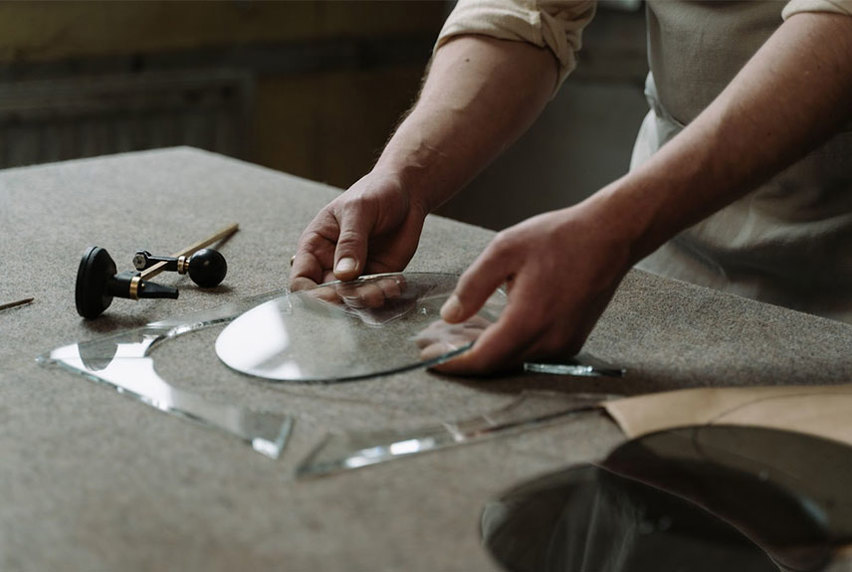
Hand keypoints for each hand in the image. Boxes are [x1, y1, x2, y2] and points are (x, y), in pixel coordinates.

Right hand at [289, 170, 427, 290]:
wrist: (406, 192)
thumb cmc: (375, 191)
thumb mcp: (359, 210)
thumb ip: (350, 241)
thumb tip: (343, 273)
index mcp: (316, 245)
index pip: (301, 278)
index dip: (311, 293)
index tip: (331, 295)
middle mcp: (331, 262)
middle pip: (327, 295)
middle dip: (344, 300)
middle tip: (364, 294)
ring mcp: (355, 272)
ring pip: (353, 299)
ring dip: (367, 300)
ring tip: (383, 289)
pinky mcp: (378, 276)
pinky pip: (376, 294)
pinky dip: (385, 294)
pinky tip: (394, 285)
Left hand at [433, 197, 634, 374]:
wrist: (610, 235)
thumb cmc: (560, 237)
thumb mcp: (504, 250)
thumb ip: (473, 286)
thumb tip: (449, 315)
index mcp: (529, 320)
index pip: (483, 358)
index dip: (453, 362)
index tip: (429, 358)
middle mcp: (549, 340)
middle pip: (496, 363)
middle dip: (462, 357)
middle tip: (433, 343)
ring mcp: (563, 344)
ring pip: (512, 358)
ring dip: (482, 350)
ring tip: (453, 332)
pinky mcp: (570, 340)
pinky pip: (529, 350)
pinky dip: (504, 344)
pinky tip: (486, 326)